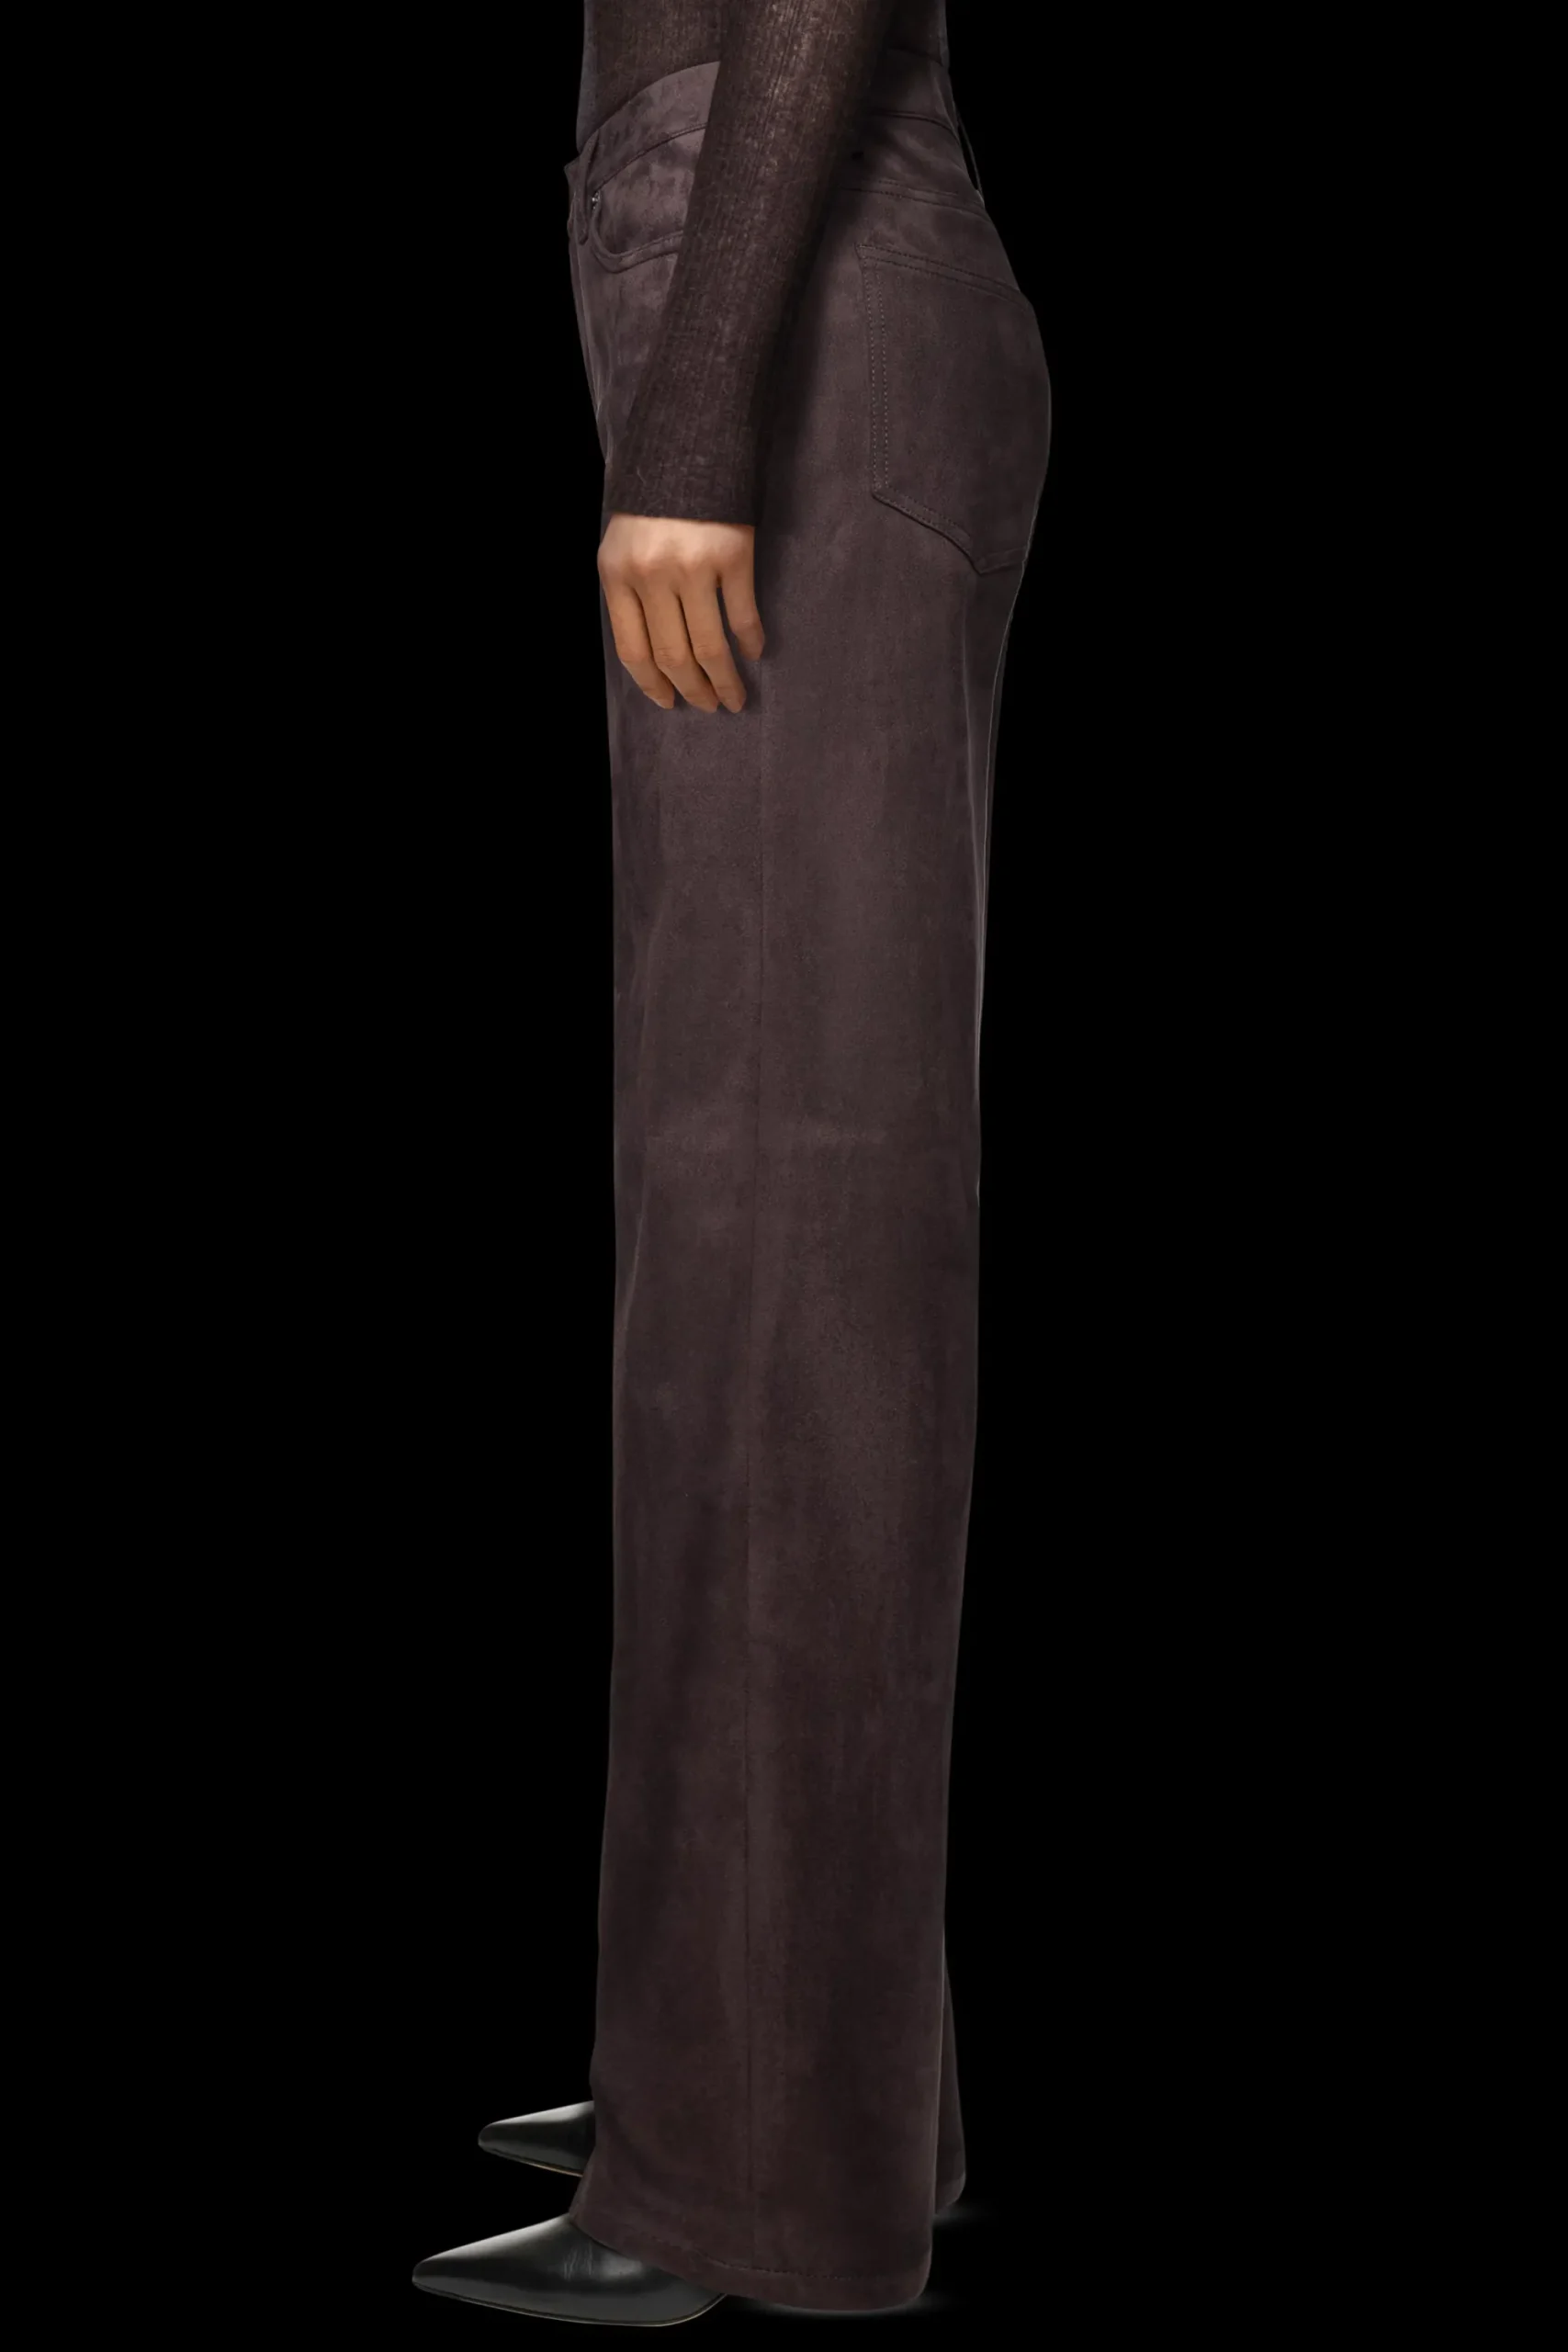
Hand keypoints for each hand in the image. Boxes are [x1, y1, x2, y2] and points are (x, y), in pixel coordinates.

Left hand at [597, 513, 765, 713]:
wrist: (689, 445)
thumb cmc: (655, 503)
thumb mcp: (625, 548)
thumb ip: (632, 594)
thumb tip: (657, 656)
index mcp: (618, 576)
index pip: (634, 650)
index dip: (652, 685)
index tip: (669, 702)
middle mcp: (652, 575)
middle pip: (673, 655)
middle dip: (693, 690)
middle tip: (710, 706)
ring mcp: (692, 566)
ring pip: (708, 645)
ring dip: (724, 680)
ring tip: (734, 697)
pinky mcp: (731, 556)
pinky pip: (741, 614)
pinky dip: (750, 640)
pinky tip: (755, 652)